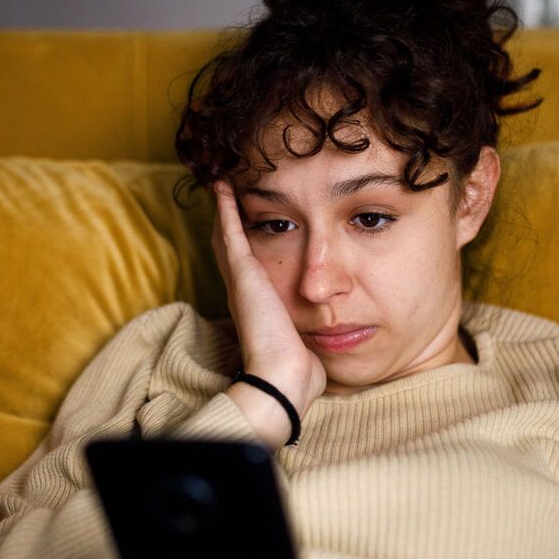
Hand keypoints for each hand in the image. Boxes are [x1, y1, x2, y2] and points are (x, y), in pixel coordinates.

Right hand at [212, 180, 325, 438]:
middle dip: (229, 218)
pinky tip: (224, 186)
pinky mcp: (243, 274)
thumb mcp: (308, 337)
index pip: (246, 263)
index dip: (244, 239)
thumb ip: (313, 327)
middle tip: (228, 190)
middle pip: (230, 244)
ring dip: (225, 207)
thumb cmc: (299, 366)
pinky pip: (230, 232)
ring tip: (224, 181)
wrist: (283, 377)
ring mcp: (240, 280)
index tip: (247, 218)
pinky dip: (226, 208)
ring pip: (226, 234)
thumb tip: (334, 329)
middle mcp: (243, 289)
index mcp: (257, 303)